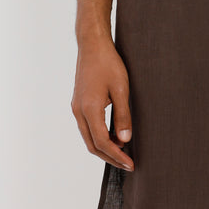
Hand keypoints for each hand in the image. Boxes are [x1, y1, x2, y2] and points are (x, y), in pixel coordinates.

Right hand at [71, 37, 134, 170]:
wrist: (92, 45)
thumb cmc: (108, 63)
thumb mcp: (121, 88)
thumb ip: (123, 115)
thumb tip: (125, 140)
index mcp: (89, 109)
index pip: (102, 142)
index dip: (117, 155)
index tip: (130, 163)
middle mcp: (79, 112)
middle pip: (93, 145)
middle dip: (110, 157)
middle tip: (128, 164)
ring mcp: (77, 108)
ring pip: (89, 137)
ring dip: (104, 148)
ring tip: (123, 152)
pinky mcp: (79, 103)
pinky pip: (87, 127)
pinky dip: (99, 136)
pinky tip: (113, 135)